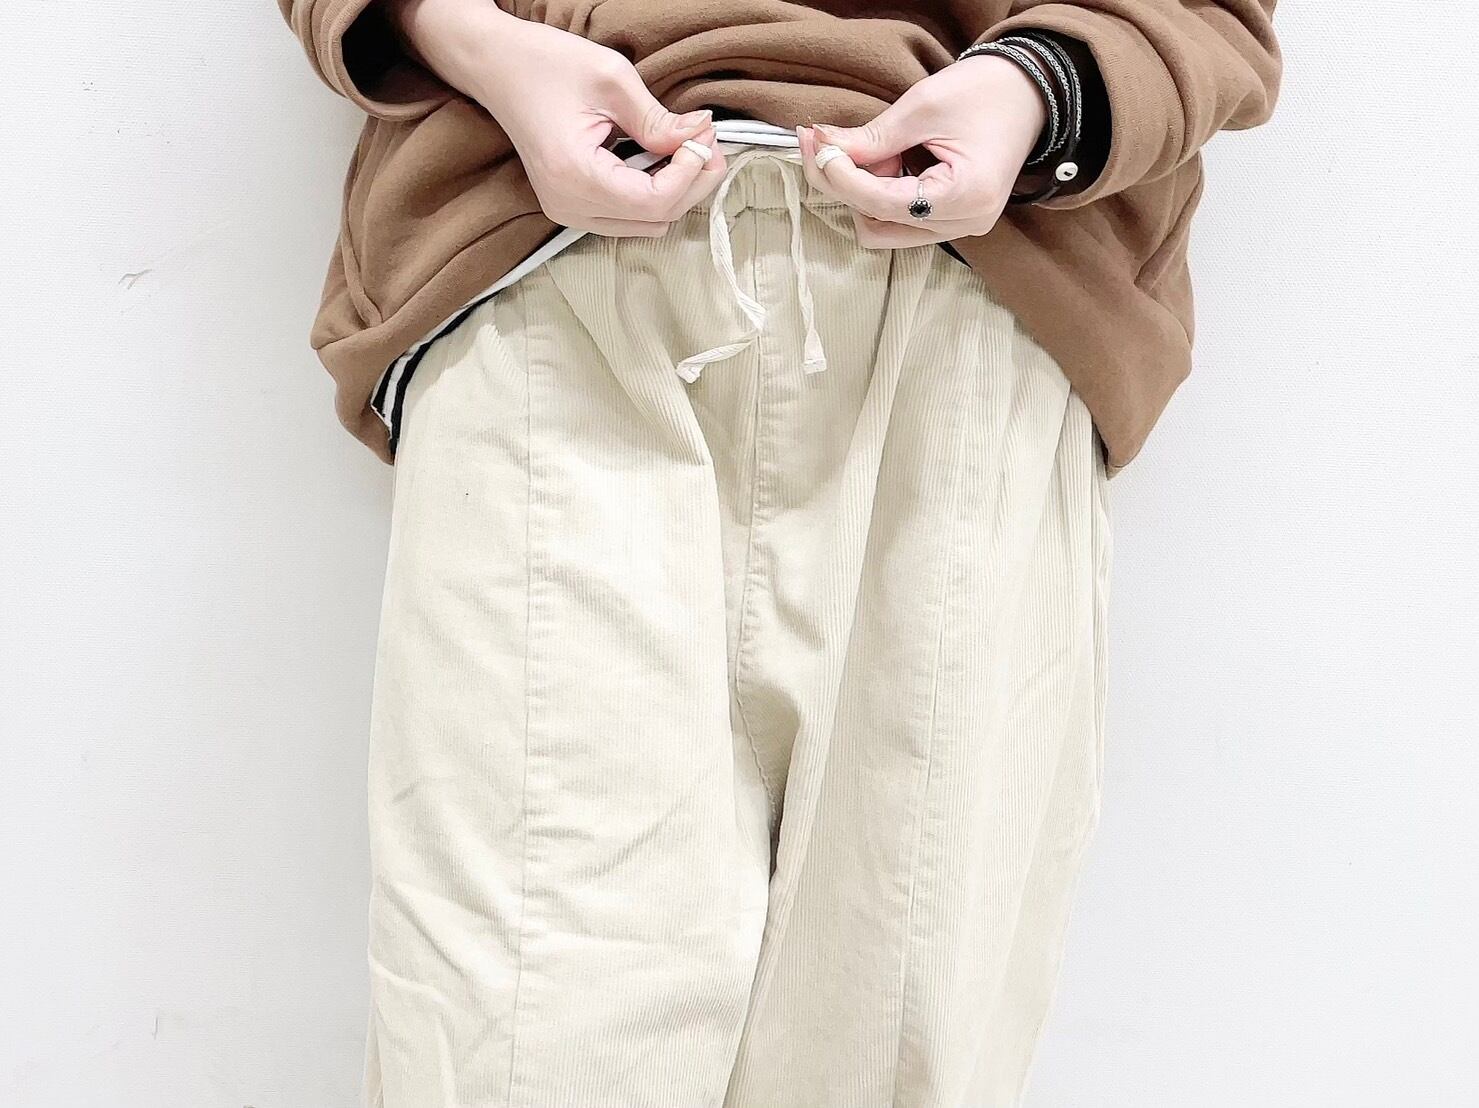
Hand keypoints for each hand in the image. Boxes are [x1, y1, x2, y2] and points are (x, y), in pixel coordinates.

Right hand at [385, 0, 725, 235]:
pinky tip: (661, 160)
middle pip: (655, 220)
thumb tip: (700, 137)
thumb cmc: (545, 64)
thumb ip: (658, 119)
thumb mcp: (612, 79)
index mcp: (575, 176)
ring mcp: (567, 212)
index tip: (705, 139)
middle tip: (708, 141)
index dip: (691, 174)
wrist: (496, 66)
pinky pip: (626, 217)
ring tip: (687, 148)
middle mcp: (569, 206)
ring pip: (644, 225)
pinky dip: (652, 194)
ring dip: (675, 191)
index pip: (653, 201)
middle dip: (692, 183)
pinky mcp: (570, 207)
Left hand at [796, 54, 1047, 247]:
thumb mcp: (923, 106)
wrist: (1030, 93)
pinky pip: (900, 221)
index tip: (816, 144)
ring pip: (884, 229)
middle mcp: (964, 224)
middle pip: (877, 227)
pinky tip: (887, 162)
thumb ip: (872, 137)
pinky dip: (882, 195)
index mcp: (965, 197)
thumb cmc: (986, 92)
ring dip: (864, 192)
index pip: (882, 202)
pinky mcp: (951, 221)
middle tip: (833, 143)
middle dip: (848, 187)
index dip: (840, 175)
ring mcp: (959, 227)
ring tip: (875, 150)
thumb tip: (824, 148)